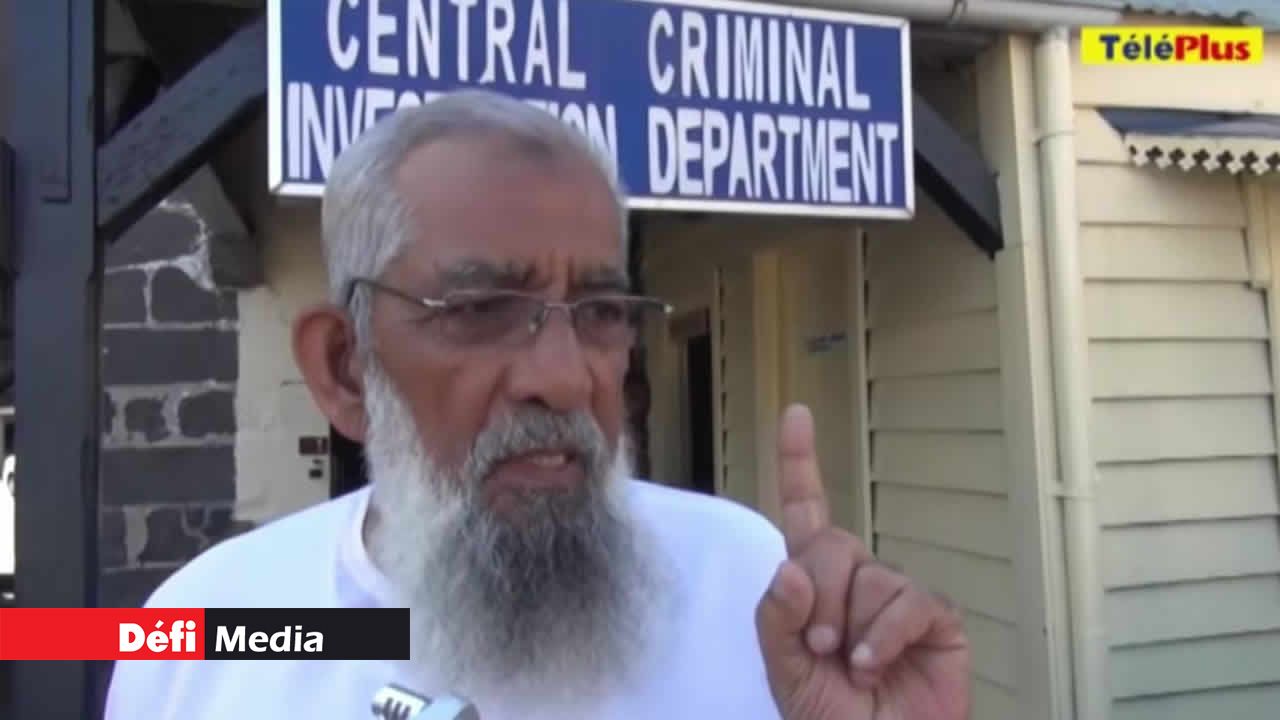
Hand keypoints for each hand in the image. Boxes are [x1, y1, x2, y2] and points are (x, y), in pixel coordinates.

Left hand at [756, 405, 971, 719]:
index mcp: (813, 584)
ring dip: (851, 627)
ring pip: (870, 575)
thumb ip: (775, 620)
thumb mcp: (784, 671)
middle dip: (818, 598)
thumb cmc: (827, 715)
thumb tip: (788, 569)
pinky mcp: (936, 617)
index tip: (796, 413)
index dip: (799, 462)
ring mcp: (897, 596)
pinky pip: (908, 601)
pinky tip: (875, 667)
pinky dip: (885, 636)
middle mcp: (855, 580)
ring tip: (852, 668)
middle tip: (818, 648)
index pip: (804, 512)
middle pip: (831, 543)